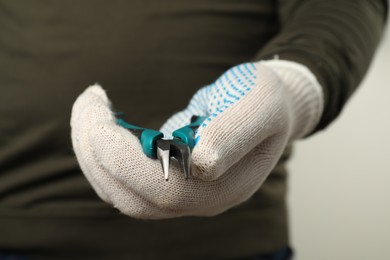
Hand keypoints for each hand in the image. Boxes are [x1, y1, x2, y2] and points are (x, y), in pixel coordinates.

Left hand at [70, 60, 322, 218]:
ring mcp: (181, 193)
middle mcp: (199, 200)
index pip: (163, 188)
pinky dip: (99, 155)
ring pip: (119, 193)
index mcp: (224, 186)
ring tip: (88, 107)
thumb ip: (236, 134)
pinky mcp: (165, 180)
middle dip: (96, 151)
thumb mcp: (262, 107)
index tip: (101, 111)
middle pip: (132, 196)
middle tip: (89, 101)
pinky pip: (121, 182)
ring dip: (91, 153)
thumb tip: (201, 165)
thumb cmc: (267, 103)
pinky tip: (97, 125)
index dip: (122, 156)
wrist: (268, 109)